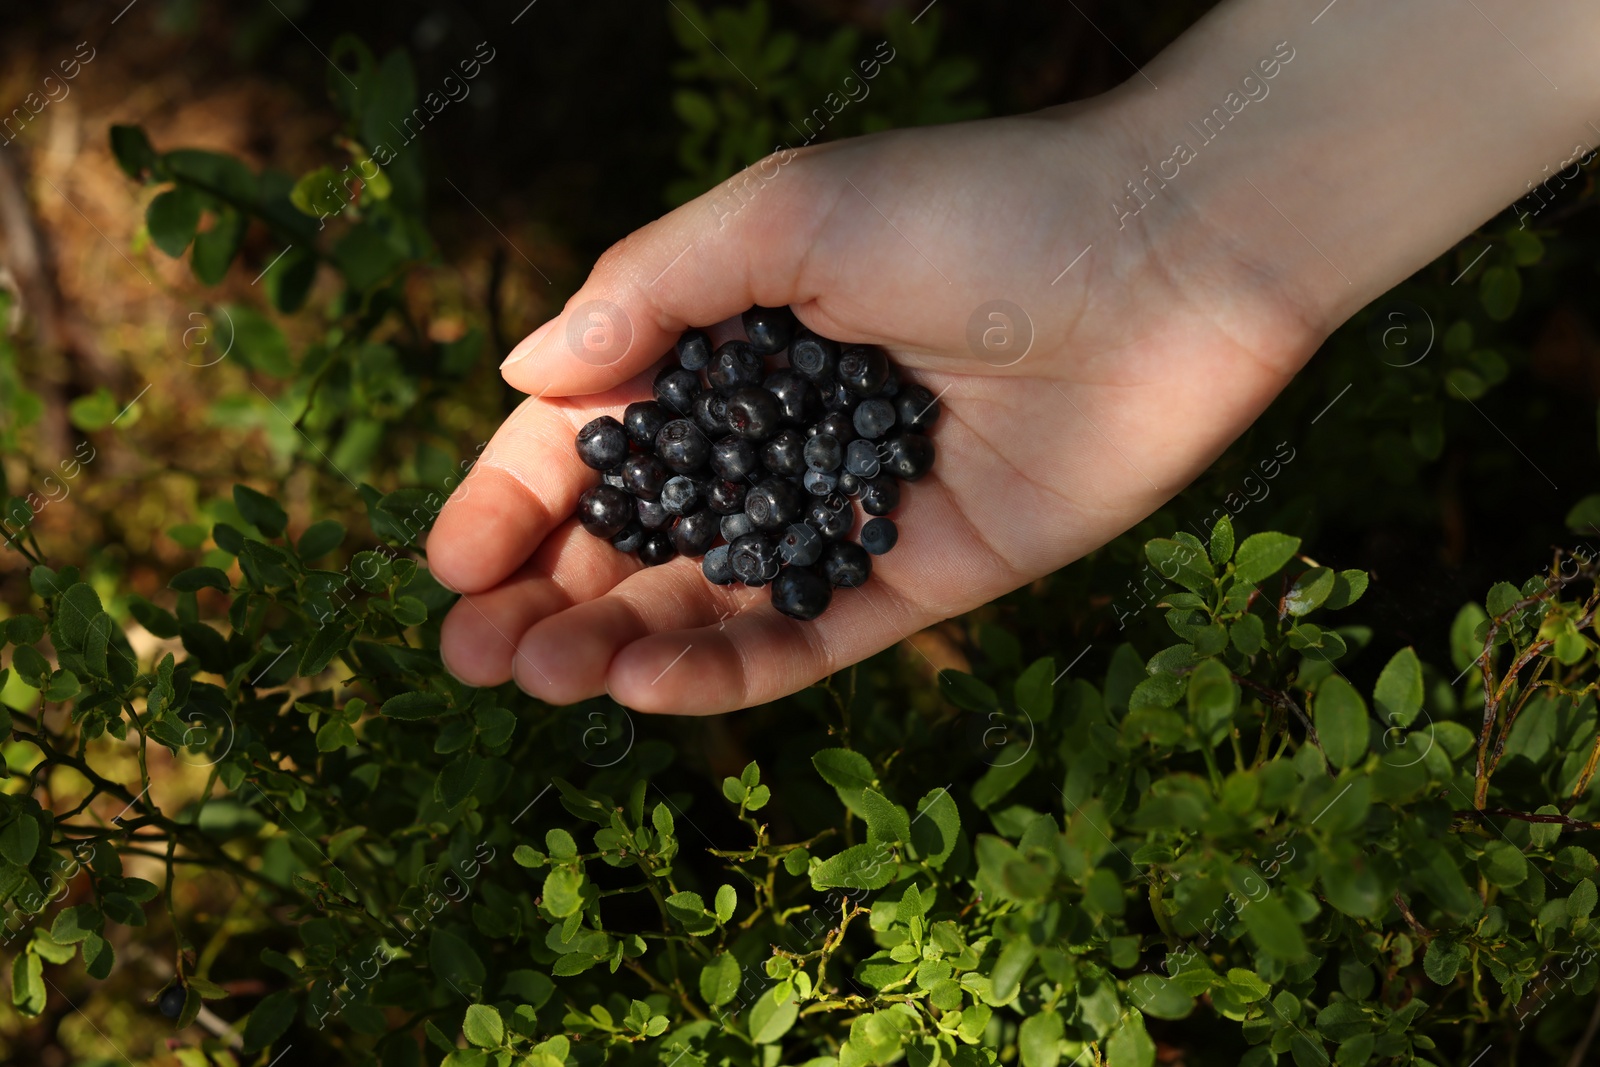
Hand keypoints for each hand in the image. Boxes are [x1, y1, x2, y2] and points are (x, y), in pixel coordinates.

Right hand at [427, 94, 1321, 713]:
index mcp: (738, 343)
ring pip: (709, 600)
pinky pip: (807, 639)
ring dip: (615, 643)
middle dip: (547, 593)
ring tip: (534, 674)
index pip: (600, 436)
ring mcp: (848, 514)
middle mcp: (784, 436)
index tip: (446, 562)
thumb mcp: (787, 215)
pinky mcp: (923, 578)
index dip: (515, 498)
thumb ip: (651, 290)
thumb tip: (526, 375)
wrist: (1168, 259)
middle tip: (471, 652)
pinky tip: (643, 681)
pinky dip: (725, 670)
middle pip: (641, 534)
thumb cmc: (974, 209)